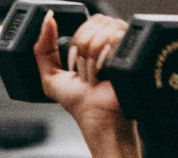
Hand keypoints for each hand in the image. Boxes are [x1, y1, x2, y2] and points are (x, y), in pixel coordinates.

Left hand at [33, 12, 125, 126]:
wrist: (98, 118)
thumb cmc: (79, 103)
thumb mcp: (50, 75)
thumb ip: (43, 47)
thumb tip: (47, 19)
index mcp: (95, 43)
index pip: (88, 21)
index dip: (77, 42)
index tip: (75, 65)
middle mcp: (112, 42)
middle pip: (96, 23)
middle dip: (84, 49)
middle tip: (86, 73)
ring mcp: (125, 46)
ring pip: (105, 30)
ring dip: (93, 58)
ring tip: (96, 75)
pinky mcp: (134, 52)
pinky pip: (116, 37)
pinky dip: (104, 58)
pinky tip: (105, 73)